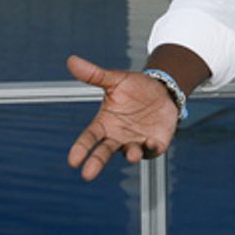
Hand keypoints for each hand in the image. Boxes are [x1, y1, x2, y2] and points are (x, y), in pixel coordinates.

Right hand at [66, 55, 180, 180]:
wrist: (162, 90)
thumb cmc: (135, 88)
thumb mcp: (115, 79)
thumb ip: (95, 75)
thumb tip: (71, 60)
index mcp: (104, 123)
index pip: (89, 138)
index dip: (81, 149)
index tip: (73, 160)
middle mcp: (117, 137)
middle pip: (104, 153)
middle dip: (96, 163)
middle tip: (88, 174)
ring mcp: (135, 142)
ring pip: (129, 153)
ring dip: (129, 154)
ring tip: (130, 153)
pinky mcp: (154, 144)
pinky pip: (151, 150)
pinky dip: (150, 149)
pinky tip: (151, 143)